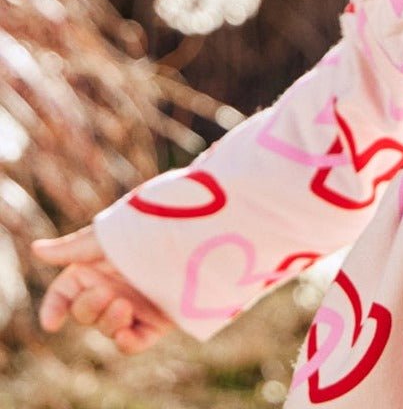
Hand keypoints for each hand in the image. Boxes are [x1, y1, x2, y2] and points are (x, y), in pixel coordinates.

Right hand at [31, 227, 172, 352]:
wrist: (197, 233)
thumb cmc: (149, 227)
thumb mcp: (109, 236)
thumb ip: (73, 249)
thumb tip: (35, 250)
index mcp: (97, 266)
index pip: (64, 294)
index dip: (54, 308)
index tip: (53, 322)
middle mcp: (114, 286)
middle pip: (84, 313)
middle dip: (89, 308)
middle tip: (107, 294)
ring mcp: (135, 304)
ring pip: (107, 328)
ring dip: (109, 323)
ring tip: (124, 306)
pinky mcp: (157, 319)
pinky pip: (134, 342)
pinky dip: (127, 343)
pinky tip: (127, 335)